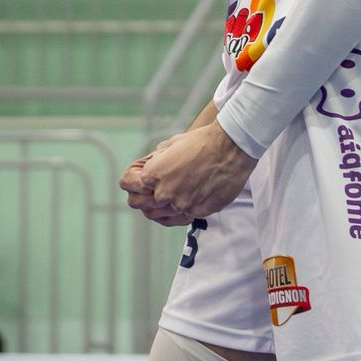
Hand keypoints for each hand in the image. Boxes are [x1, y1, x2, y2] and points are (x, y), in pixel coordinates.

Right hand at [118, 153, 192, 226]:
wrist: (199, 163)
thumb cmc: (183, 152)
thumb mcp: (172, 148)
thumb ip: (162, 154)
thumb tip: (160, 155)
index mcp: (136, 173)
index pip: (126, 181)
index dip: (137, 183)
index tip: (151, 182)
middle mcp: (140, 192)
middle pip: (134, 201)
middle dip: (152, 198)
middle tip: (168, 194)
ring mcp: (151, 205)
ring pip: (151, 214)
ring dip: (166, 208)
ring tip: (183, 200)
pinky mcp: (165, 216)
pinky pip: (166, 221)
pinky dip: (178, 217)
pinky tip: (190, 209)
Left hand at [121, 122, 256, 223]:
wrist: (231, 148)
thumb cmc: (203, 141)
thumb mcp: (173, 143)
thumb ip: (158, 158)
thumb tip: (151, 165)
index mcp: (154, 172)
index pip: (128, 183)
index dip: (131, 179)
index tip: (136, 180)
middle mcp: (164, 192)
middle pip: (138, 203)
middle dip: (139, 196)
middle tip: (146, 193)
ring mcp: (180, 204)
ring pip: (157, 215)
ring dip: (157, 207)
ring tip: (164, 199)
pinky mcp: (197, 212)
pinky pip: (178, 219)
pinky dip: (176, 212)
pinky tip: (178, 206)